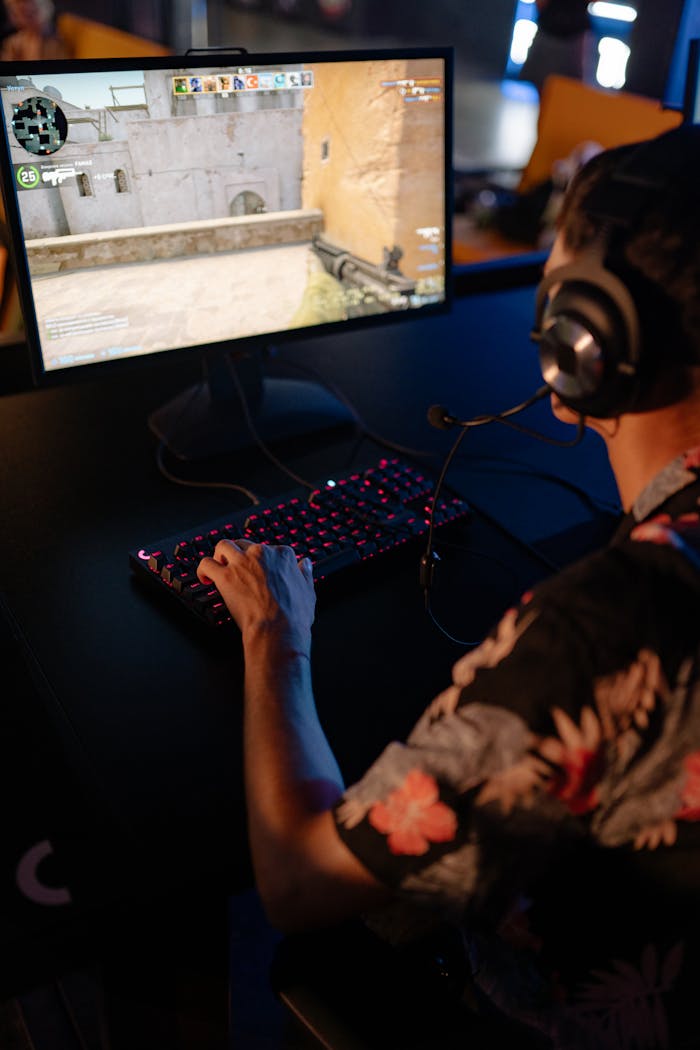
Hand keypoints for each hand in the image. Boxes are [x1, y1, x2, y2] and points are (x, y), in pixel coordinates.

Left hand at [197, 539, 315, 651]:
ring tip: (219, 566)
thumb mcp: (308, 591)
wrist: (278, 629)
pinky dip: (203, 570)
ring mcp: (242, 563)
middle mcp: (261, 554)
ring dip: (219, 555)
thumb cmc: (293, 615)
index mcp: (282, 555)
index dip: (261, 561)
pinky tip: (205, 578)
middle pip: (243, 544)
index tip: (258, 571)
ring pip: (223, 546)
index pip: (268, 548)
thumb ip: (305, 574)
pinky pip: (206, 564)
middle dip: (239, 555)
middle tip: (236, 569)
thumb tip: (304, 564)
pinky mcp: (225, 576)